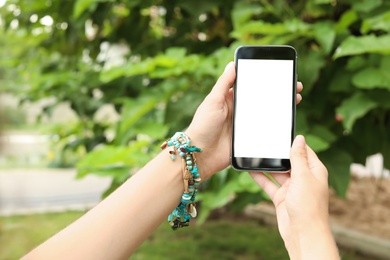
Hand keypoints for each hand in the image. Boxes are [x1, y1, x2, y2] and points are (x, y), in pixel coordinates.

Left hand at [186, 62, 302, 179]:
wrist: (200, 154)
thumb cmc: (203, 125)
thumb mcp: (212, 101)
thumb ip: (223, 84)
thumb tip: (232, 64)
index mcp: (230, 99)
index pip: (251, 86)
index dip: (265, 80)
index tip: (281, 74)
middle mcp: (239, 111)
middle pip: (262, 100)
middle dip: (278, 93)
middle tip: (295, 87)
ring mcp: (244, 126)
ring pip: (266, 114)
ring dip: (280, 108)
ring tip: (295, 101)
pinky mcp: (248, 140)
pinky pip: (264, 131)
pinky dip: (275, 127)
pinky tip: (287, 122)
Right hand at [250, 135, 338, 258]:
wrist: (303, 234)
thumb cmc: (308, 206)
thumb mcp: (303, 177)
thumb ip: (298, 157)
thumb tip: (300, 138)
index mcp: (314, 171)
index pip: (304, 151)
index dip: (293, 143)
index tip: (281, 133)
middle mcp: (304, 178)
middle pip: (289, 161)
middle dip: (277, 154)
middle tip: (264, 142)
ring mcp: (292, 188)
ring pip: (277, 172)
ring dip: (267, 165)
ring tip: (254, 154)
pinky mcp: (281, 197)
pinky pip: (269, 184)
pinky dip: (260, 177)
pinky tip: (250, 170)